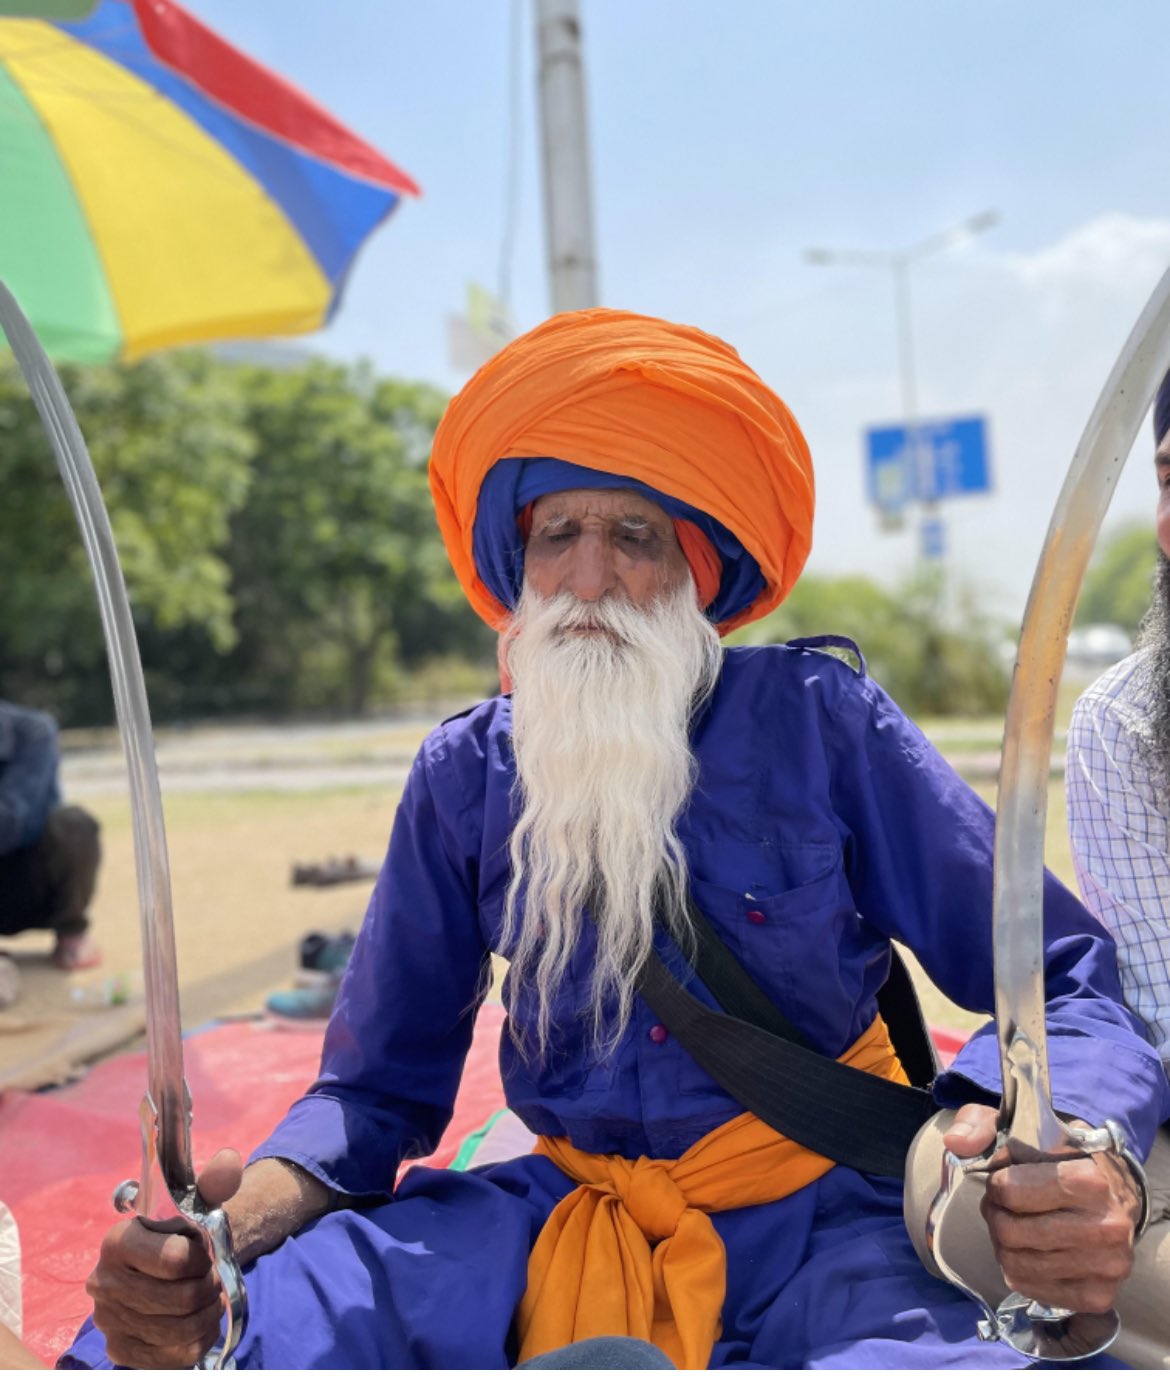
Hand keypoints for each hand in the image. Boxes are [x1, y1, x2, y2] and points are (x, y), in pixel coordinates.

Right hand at [86, 1148, 242, 1369]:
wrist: (171, 1264)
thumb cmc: (185, 1231)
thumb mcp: (199, 1201)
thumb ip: (215, 1180)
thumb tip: (228, 1161)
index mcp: (119, 1240)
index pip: (175, 1261)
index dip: (201, 1260)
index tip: (203, 1252)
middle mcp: (103, 1281)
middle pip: (181, 1301)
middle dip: (207, 1290)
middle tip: (210, 1280)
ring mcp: (108, 1319)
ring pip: (179, 1331)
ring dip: (206, 1315)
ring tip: (206, 1300)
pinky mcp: (119, 1349)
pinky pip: (172, 1357)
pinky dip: (195, 1341)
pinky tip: (195, 1323)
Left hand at [944, 1104, 1141, 1313]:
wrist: (1117, 1192)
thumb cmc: (1063, 1157)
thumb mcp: (1022, 1126)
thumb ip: (981, 1126)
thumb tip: (955, 1142)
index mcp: (1089, 1181)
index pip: (1010, 1192)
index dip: (997, 1185)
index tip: (1005, 1179)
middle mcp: (1104, 1227)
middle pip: (1009, 1232)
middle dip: (996, 1215)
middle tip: (1006, 1205)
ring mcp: (1105, 1266)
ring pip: (1015, 1264)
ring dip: (1004, 1243)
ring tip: (1018, 1224)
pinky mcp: (1098, 1295)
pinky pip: (1029, 1287)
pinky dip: (1019, 1270)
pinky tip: (1033, 1250)